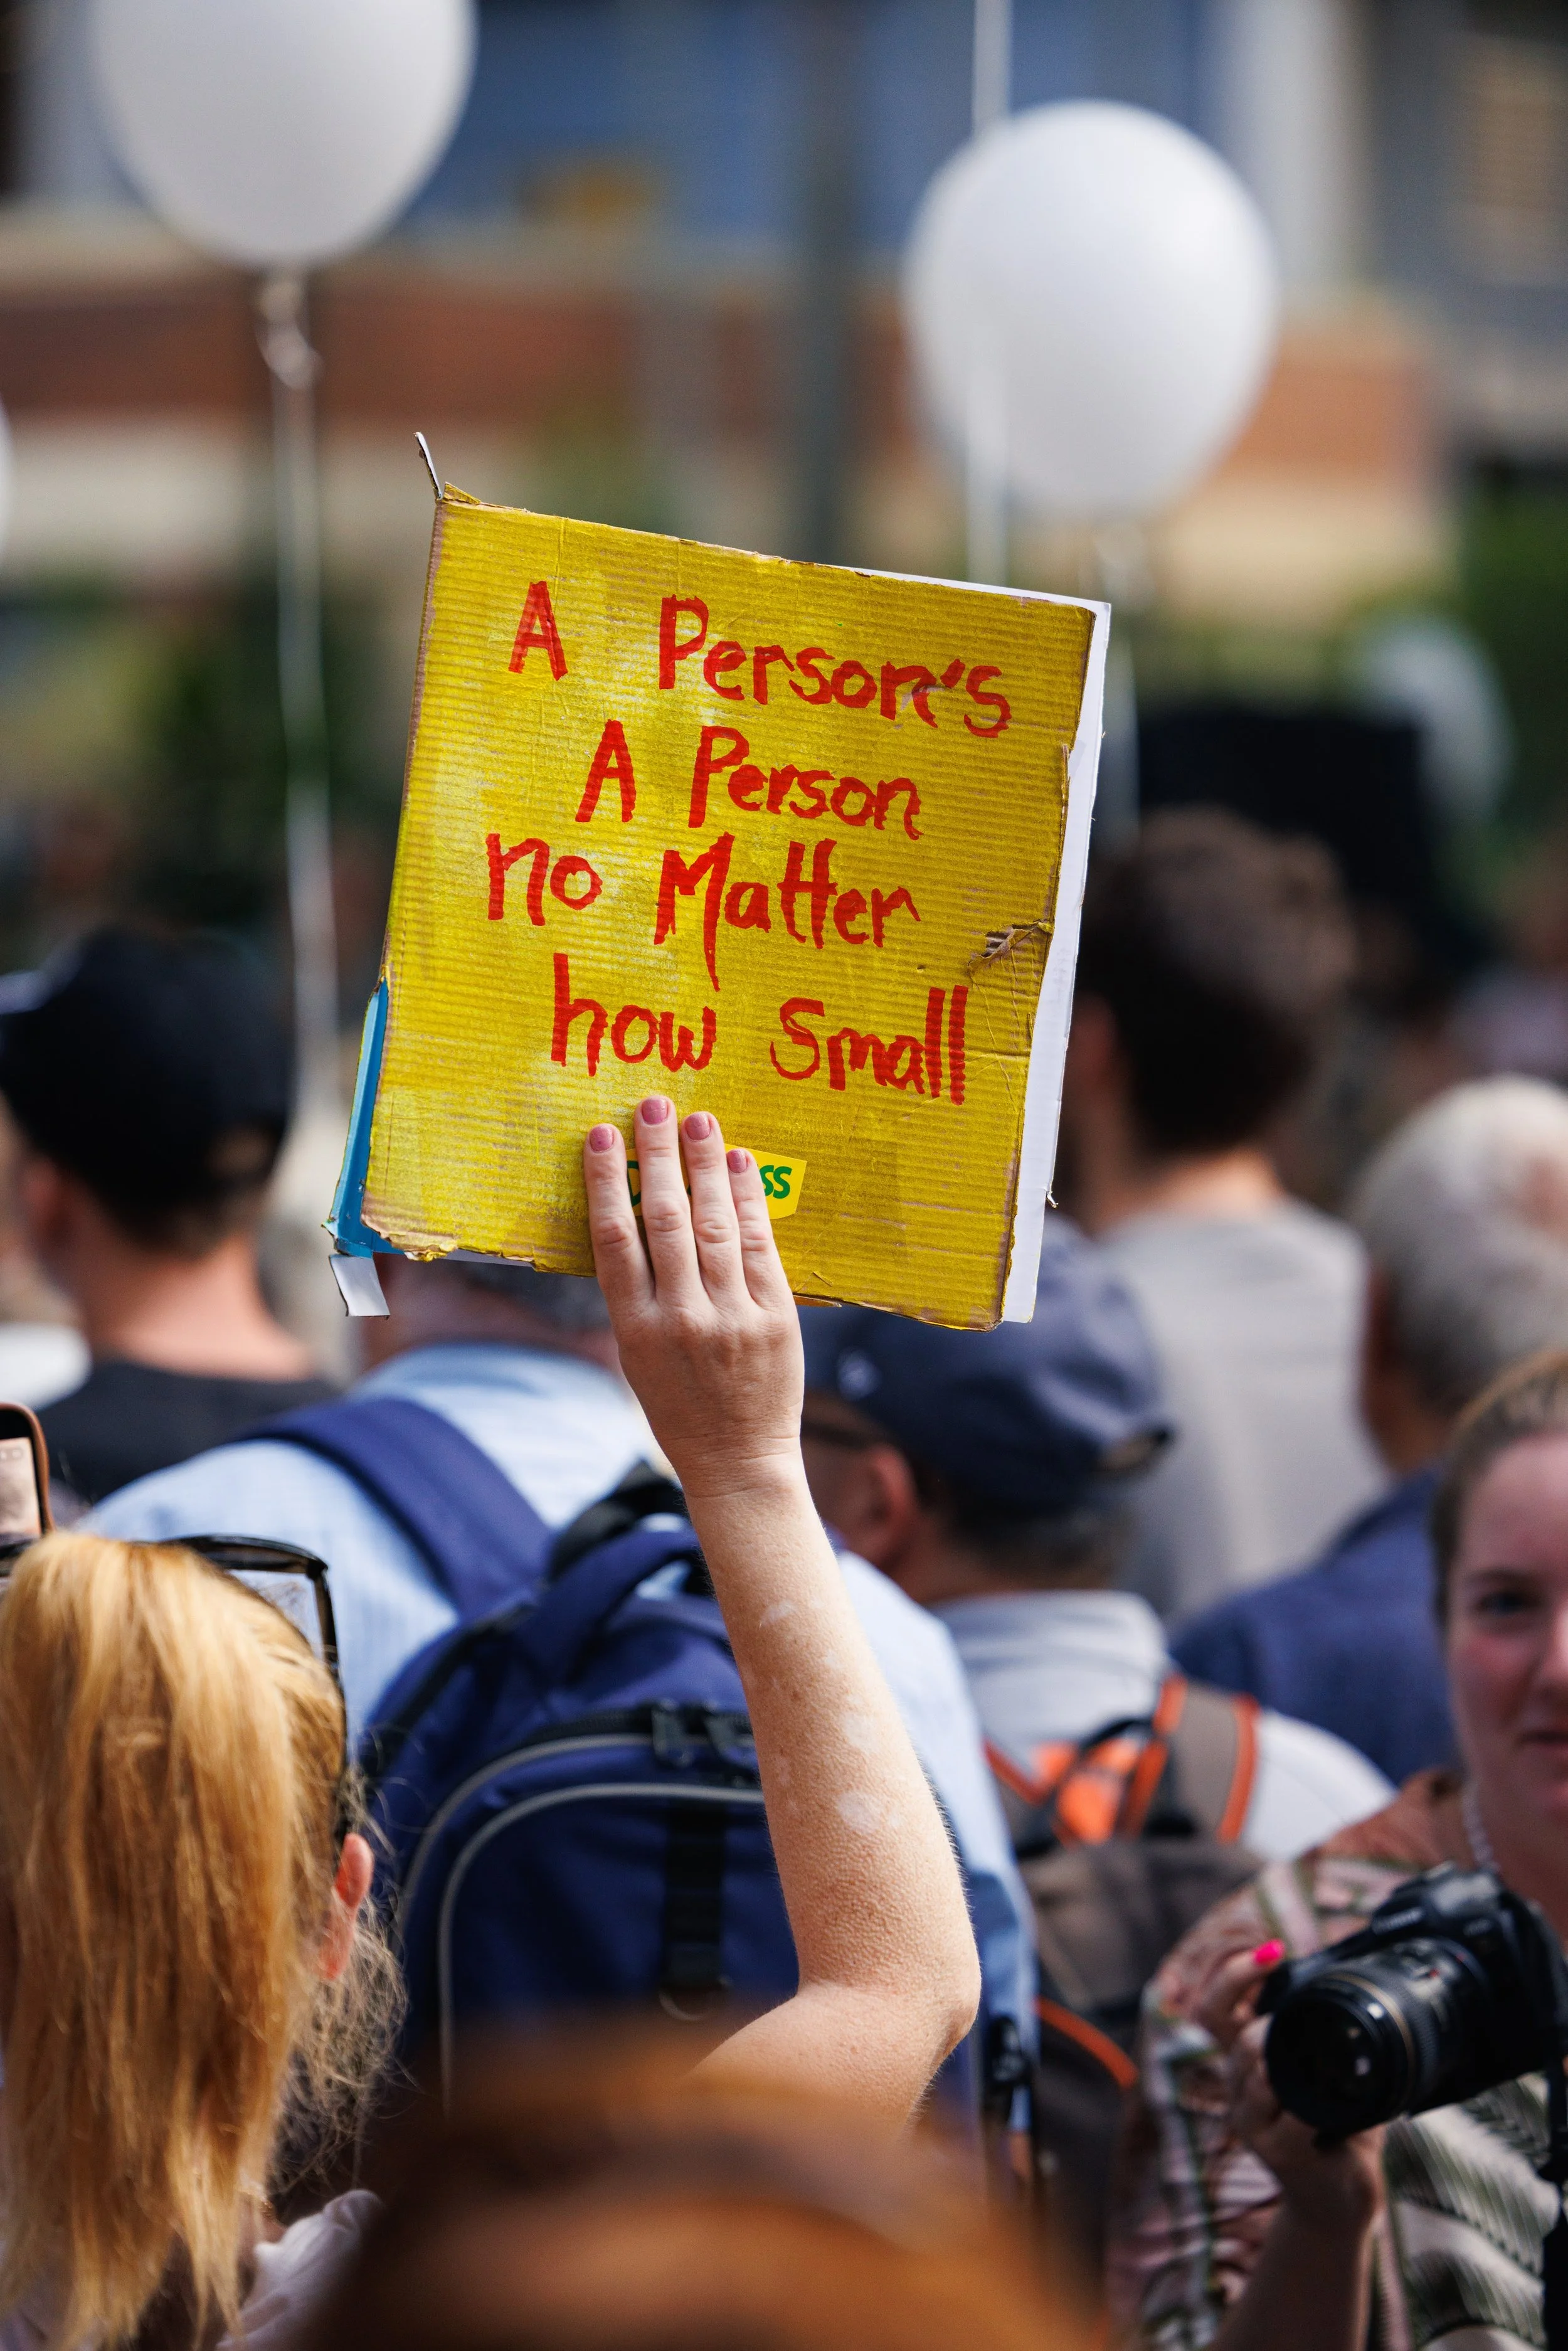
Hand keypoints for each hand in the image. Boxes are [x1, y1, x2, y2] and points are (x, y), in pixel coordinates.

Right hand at [582, 1098, 803, 1500]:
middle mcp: (681, 1319)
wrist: (738, 1460)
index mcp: (635, 1329)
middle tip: (654, 1106)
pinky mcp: (775, 1317)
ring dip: (705, 1165)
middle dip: (659, 1156)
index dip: (607, 1182)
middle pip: (665, 1219)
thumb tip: (635, 1215)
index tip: (603, 1137)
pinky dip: (749, 1199)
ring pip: (714, 1224)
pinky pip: (760, 1245)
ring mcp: (732, 1316)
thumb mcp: (637, 1356)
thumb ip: (637, 1293)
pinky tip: (739, 1164)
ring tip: (697, 1121)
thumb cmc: (679, 1406)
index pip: (615, 1240)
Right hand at [1198, 1945, 1385, 2238]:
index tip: (1272, 1951)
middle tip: (1302, 2011)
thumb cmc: (1337, 2132)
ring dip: (1286, 2058)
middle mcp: (1241, 2091)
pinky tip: (1327, 2109)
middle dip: (1269, 2020)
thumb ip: (1328, 2038)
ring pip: (1255, 2072)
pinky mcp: (1277, 2154)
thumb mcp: (1330, 2075)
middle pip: (1237, 2039)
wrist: (1339, 2202)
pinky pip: (1291, 2117)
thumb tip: (1354, 1984)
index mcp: (1249, 2065)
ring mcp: (1254, 2124)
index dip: (1234, 1976)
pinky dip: (1312, 2106)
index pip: (1217, 2011)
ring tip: (1319, 2060)